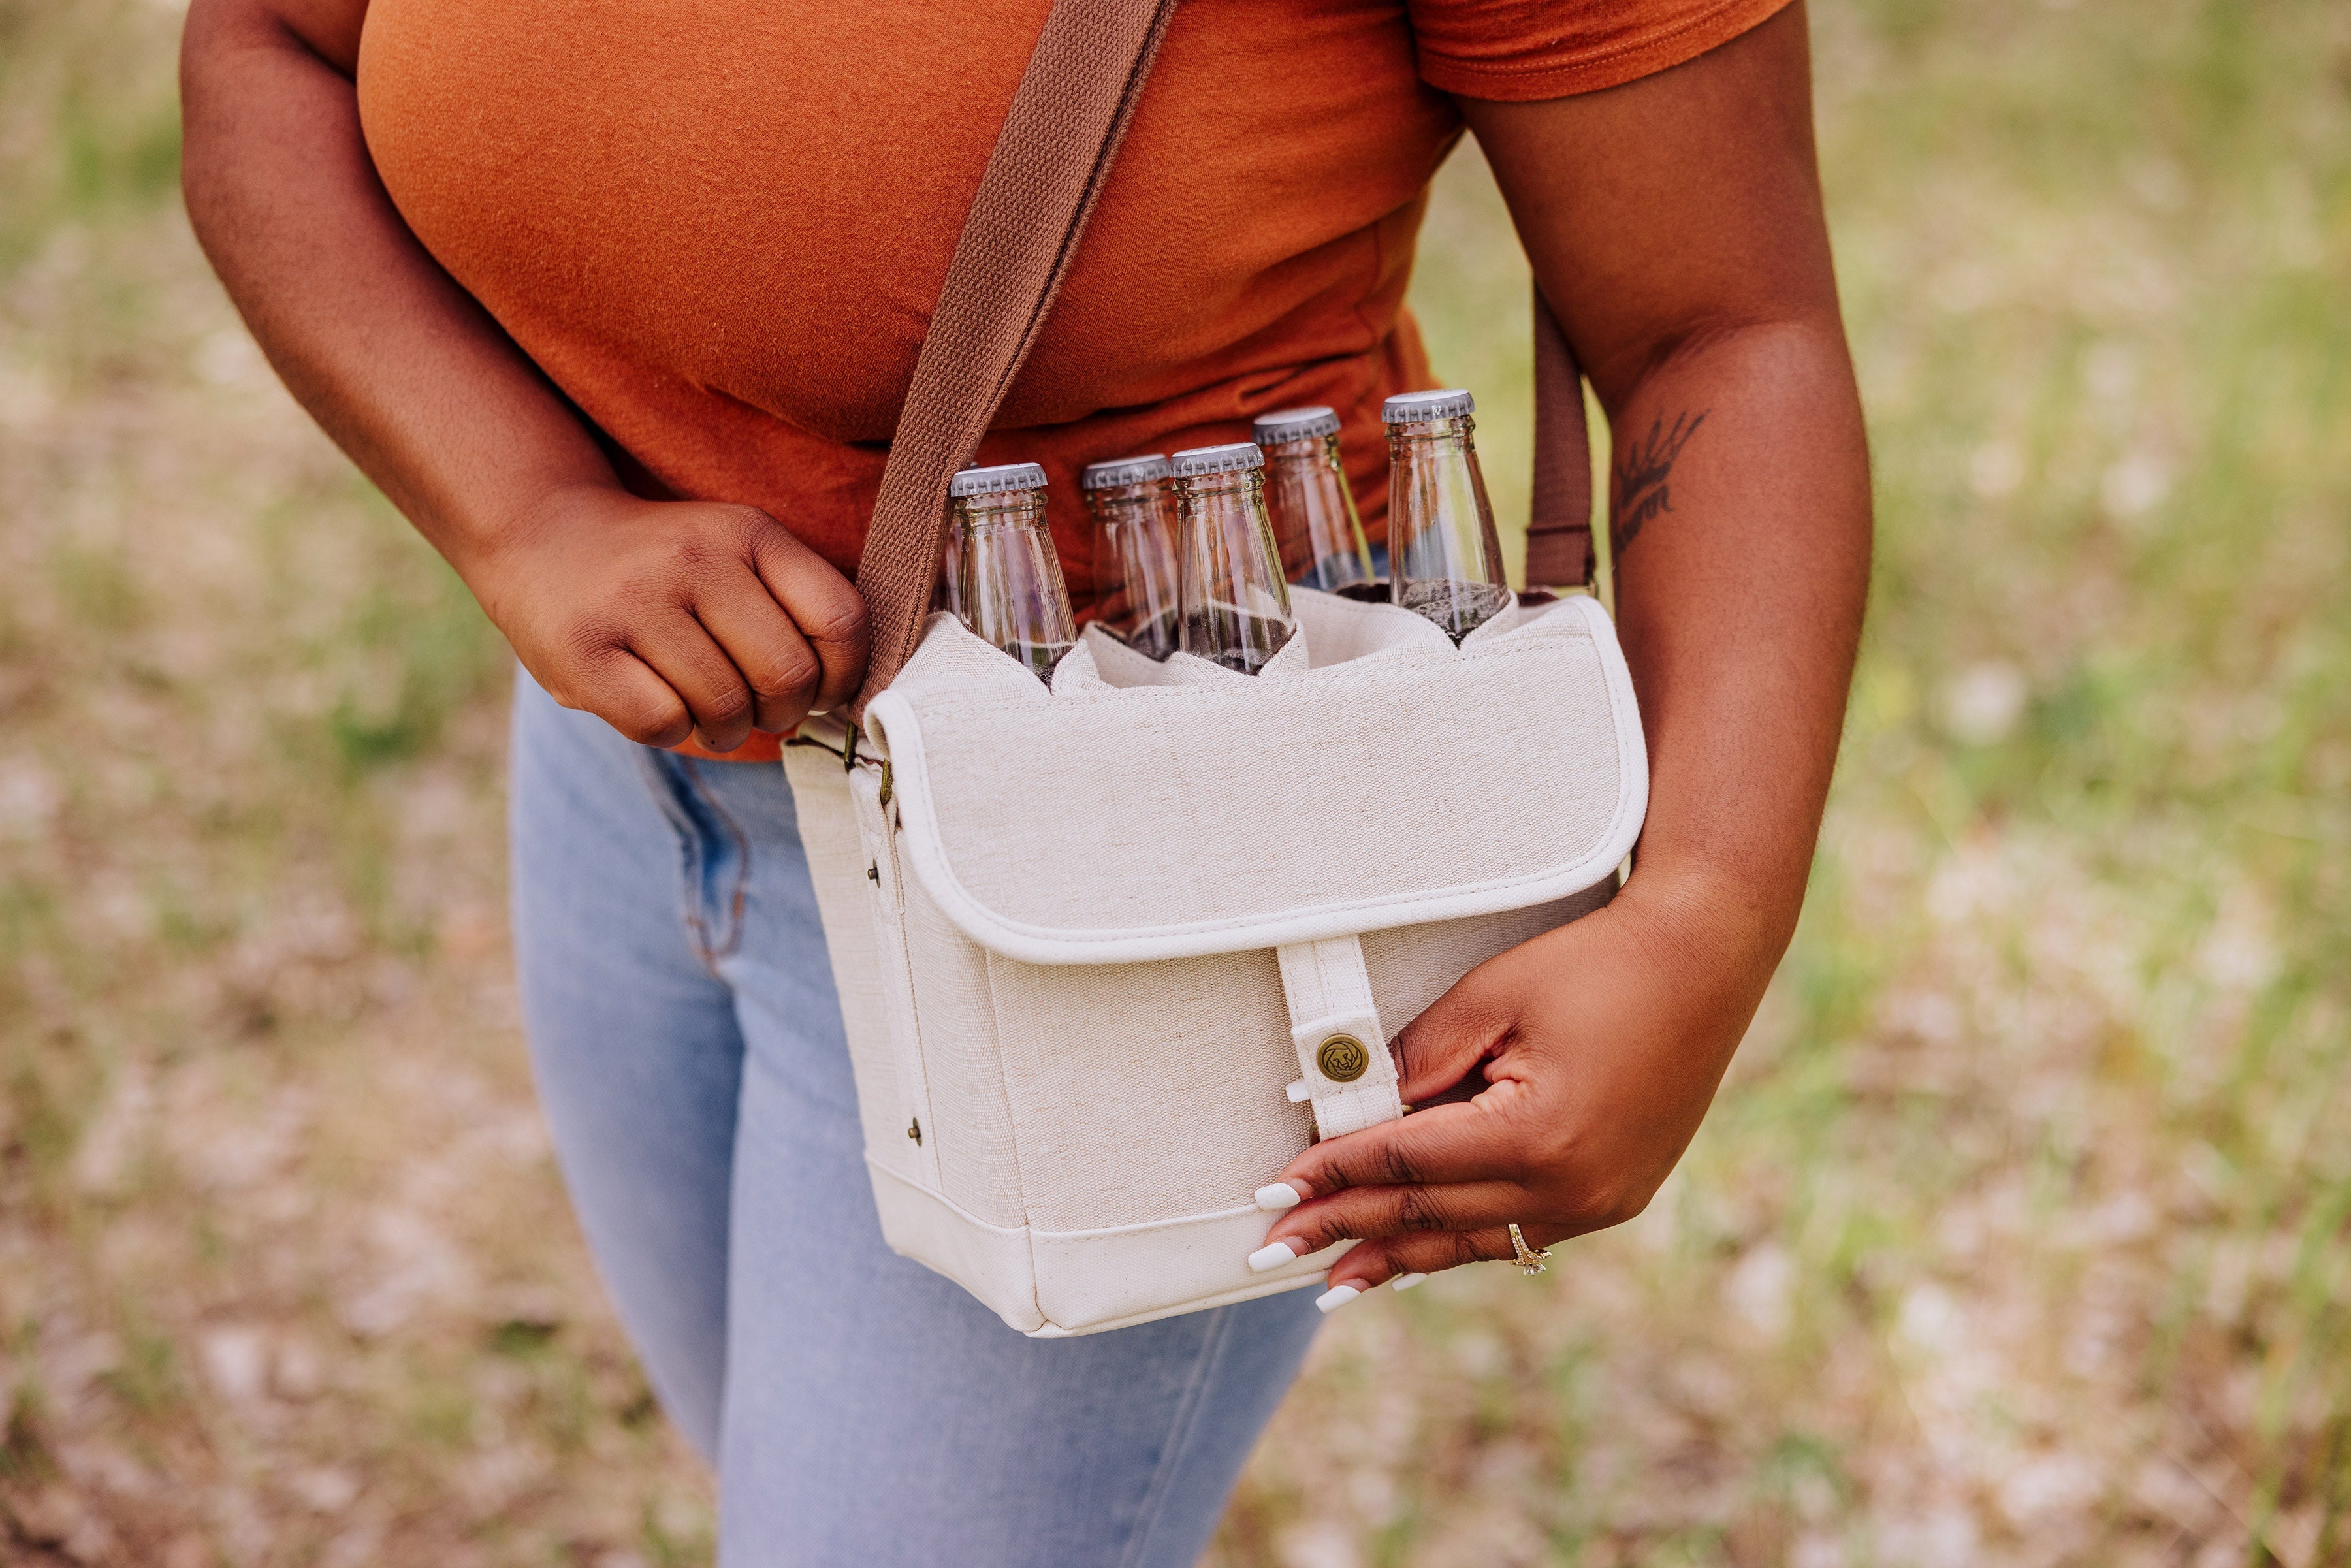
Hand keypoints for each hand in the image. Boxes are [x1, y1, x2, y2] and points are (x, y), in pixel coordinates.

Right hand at [462, 484, 868, 751]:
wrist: (541, 533)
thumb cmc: (664, 567)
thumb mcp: (736, 553)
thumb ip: (795, 604)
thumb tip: (848, 697)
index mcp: (749, 533)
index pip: (840, 620)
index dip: (843, 676)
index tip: (819, 689)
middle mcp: (694, 559)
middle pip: (788, 677)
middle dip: (782, 712)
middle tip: (757, 708)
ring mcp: (634, 603)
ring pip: (725, 709)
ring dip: (726, 730)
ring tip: (705, 710)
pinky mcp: (582, 651)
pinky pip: (664, 724)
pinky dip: (671, 730)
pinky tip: (656, 702)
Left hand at [1254, 866, 1788, 1298]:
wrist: (1703, 961)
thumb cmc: (1593, 965)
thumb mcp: (1490, 999)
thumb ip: (1415, 1060)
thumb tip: (1346, 1109)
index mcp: (1533, 1137)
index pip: (1402, 1163)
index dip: (1330, 1176)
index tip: (1272, 1191)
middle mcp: (1569, 1188)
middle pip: (1428, 1216)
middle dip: (1344, 1230)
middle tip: (1272, 1248)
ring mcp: (1598, 1203)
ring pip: (1472, 1241)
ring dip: (1397, 1258)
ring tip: (1332, 1280)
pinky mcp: (1614, 1199)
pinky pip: (1518, 1235)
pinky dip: (1459, 1243)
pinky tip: (1416, 1258)